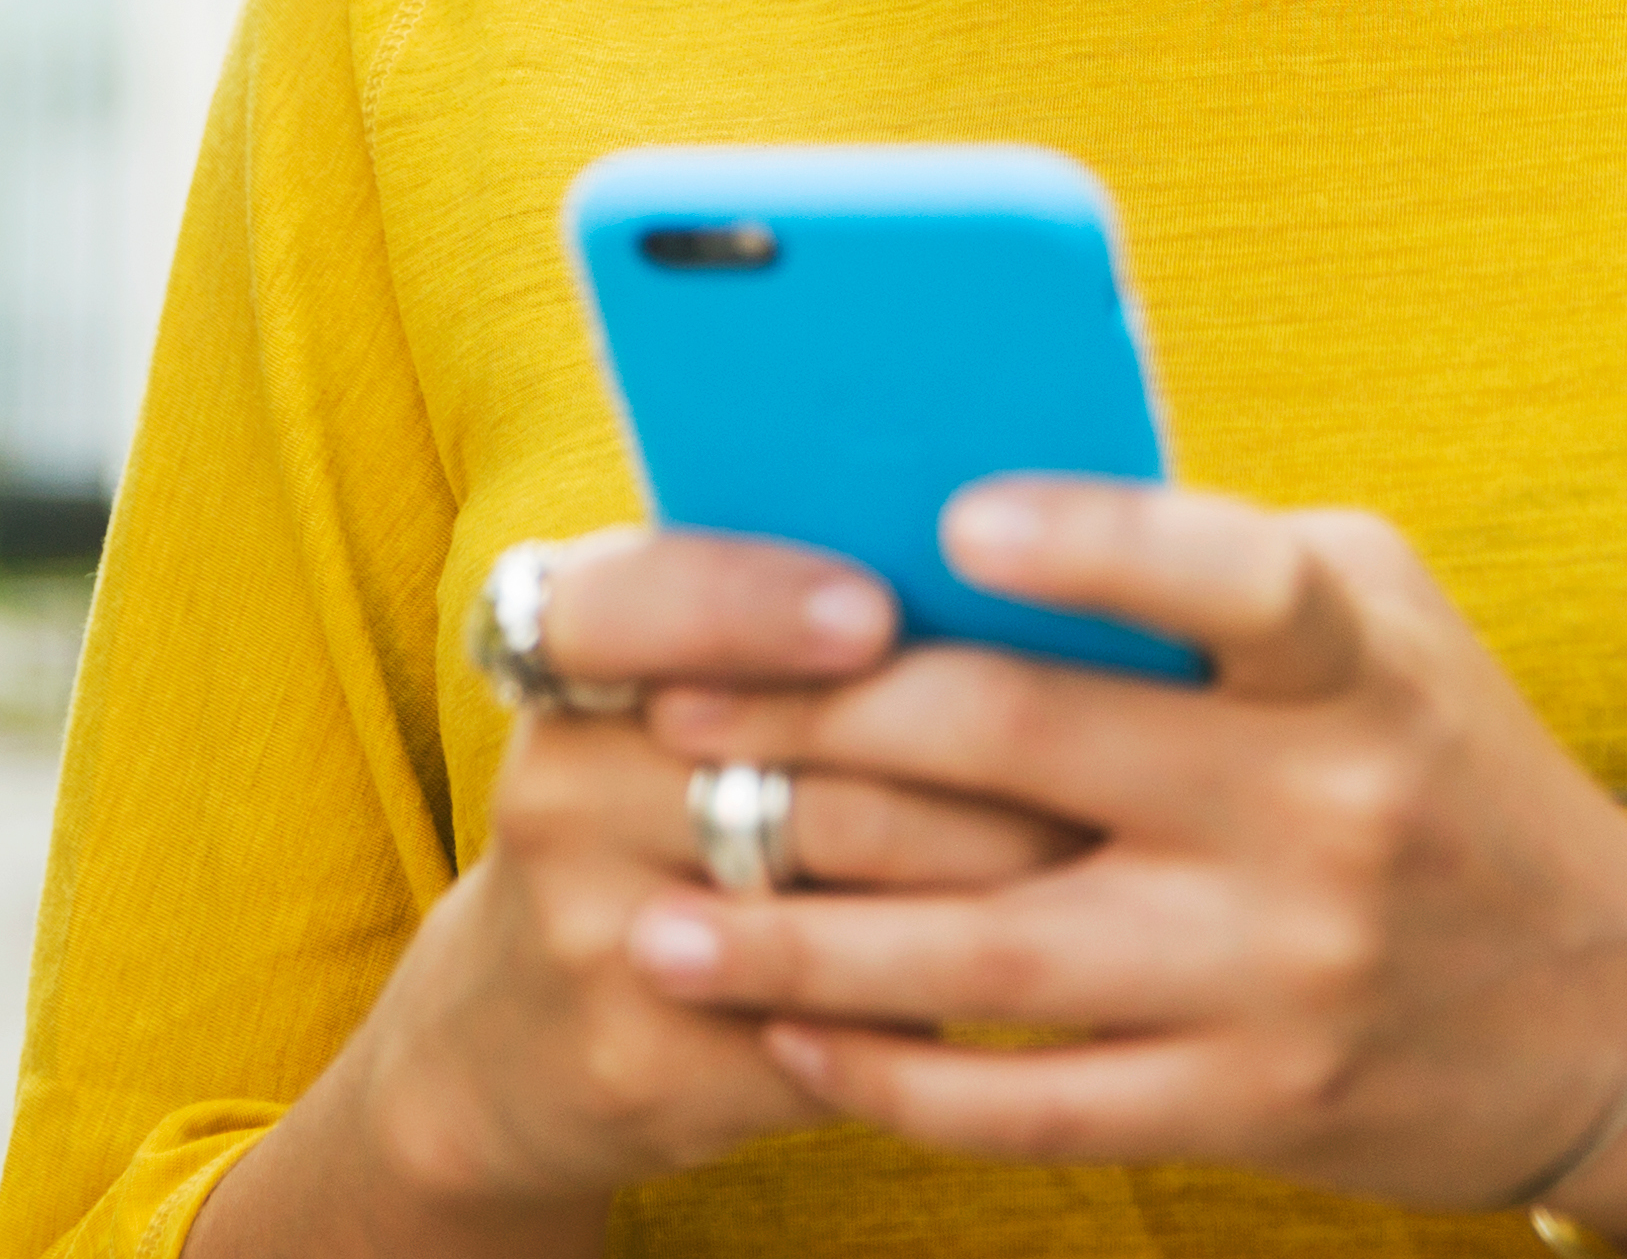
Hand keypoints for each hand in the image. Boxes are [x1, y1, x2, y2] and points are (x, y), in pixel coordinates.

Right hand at [203, 528, 1090, 1252]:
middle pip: (800, 769)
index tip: (872, 614)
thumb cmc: (658, 807)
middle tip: (1112, 743)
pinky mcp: (642, 1068)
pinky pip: (839, 1028)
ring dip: (994, 878)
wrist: (513, 1037)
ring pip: (844, 903)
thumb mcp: (664, 688)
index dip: (749, 605)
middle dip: (979, 761)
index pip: (631, 601)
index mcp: (558, 656)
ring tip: (1104, 846)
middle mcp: (554, 790)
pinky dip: (943, 1001)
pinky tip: (1022, 979)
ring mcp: (590, 940)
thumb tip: (1007, 559)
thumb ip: (782, 615)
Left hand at [616, 481, 1626, 1232]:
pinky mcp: (1248, 1109)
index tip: (951, 523)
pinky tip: (781, 1042)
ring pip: (986, 956)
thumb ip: (1201, 562)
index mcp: (1352, 665)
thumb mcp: (1372, 623)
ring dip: (800, 943)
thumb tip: (947, 515)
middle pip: (1026, 758)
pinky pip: (1026, 1102)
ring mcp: (1279, 976)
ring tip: (660, 925)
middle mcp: (1320, 816)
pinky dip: (887, 1077)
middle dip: (823, 729)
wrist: (1610, 1011)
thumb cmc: (1438, 756)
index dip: (1096, 548)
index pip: (1233, 581)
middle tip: (680, 709)